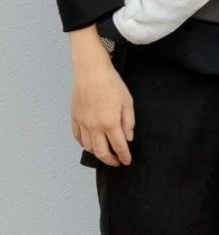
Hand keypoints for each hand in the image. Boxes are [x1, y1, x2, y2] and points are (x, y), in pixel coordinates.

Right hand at [69, 27, 134, 165]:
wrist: (91, 71)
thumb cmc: (111, 84)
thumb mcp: (127, 102)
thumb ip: (128, 122)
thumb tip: (128, 137)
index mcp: (109, 123)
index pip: (119, 146)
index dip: (124, 156)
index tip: (127, 161)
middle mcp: (94, 126)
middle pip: (101, 151)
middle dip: (110, 160)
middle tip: (116, 162)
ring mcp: (82, 122)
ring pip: (88, 146)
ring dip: (97, 152)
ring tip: (105, 153)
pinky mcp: (74, 117)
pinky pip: (77, 136)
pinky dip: (84, 143)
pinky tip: (90, 143)